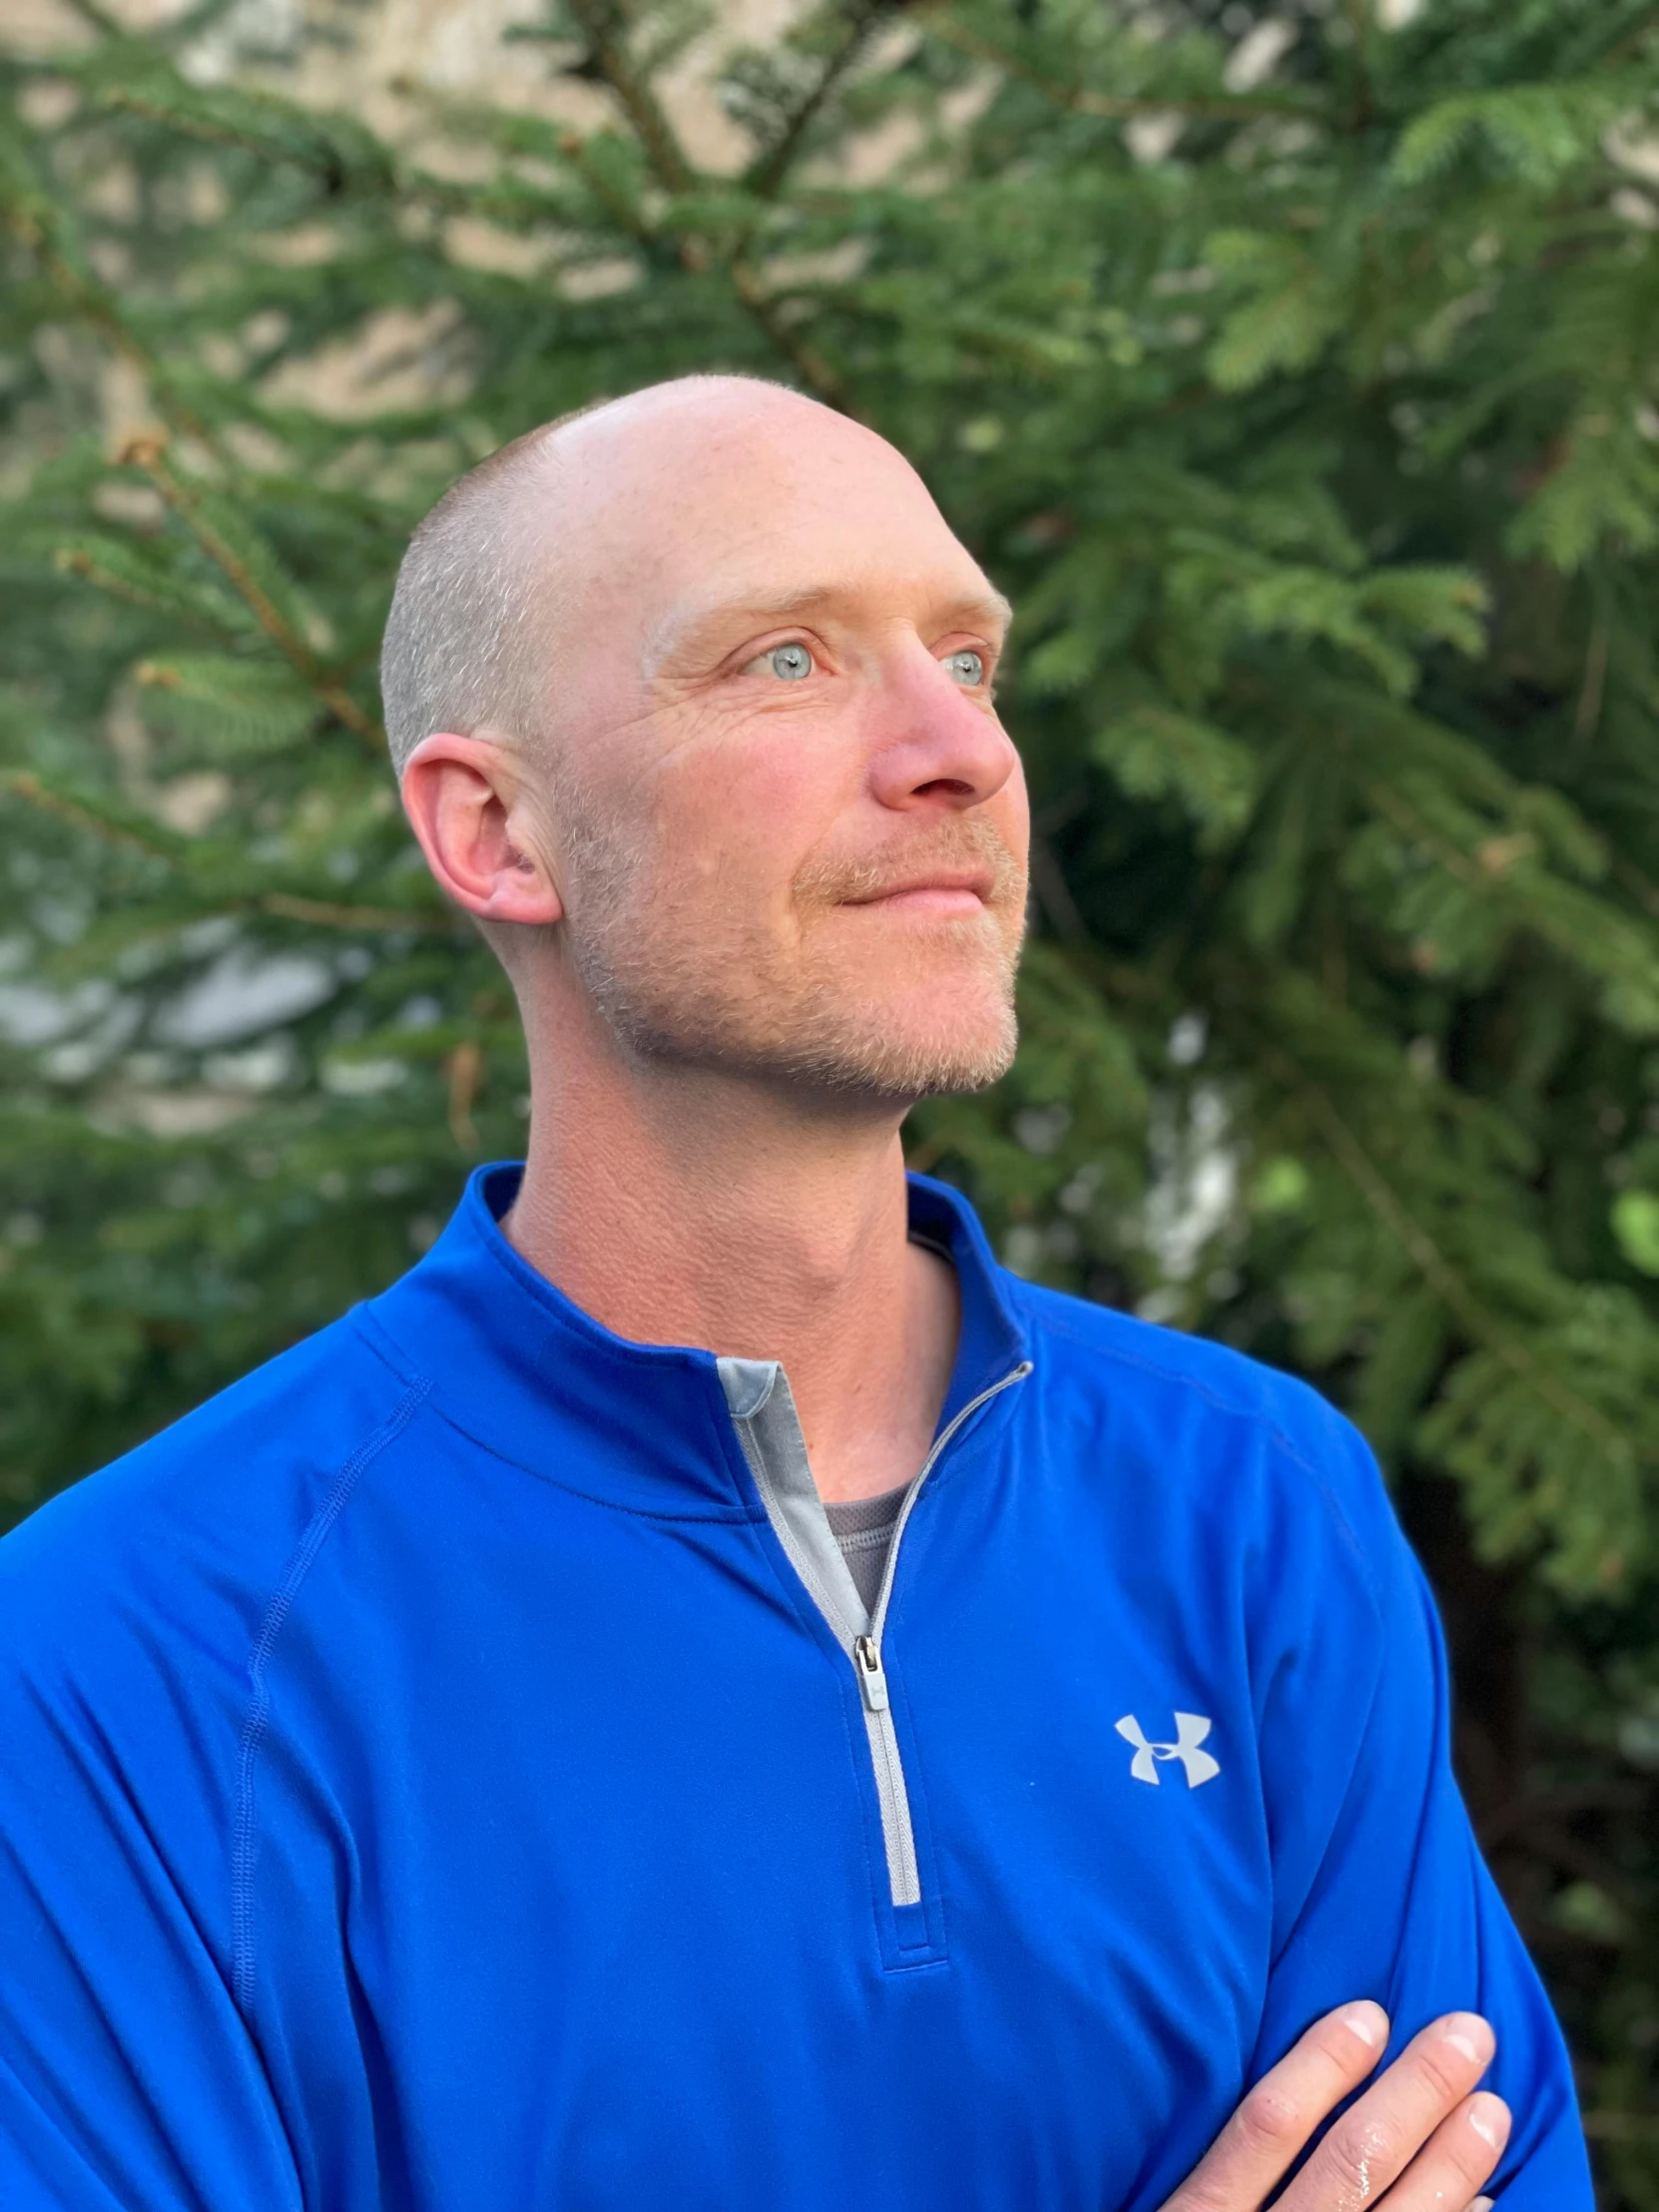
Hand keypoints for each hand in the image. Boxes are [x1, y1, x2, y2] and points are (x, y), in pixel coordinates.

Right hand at [1161, 2001, 1508, 2211]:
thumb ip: (1212, 2179)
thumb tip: (1277, 2102)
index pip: (1266, 2128)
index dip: (1320, 2065)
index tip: (1369, 2010)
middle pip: (1349, 2168)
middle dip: (1416, 2094)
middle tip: (1469, 2032)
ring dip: (1453, 2165)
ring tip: (1492, 2108)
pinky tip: (1486, 2208)